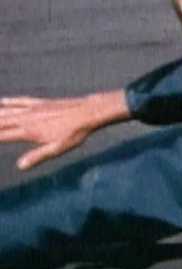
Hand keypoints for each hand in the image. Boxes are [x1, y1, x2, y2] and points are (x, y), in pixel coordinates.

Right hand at [0, 91, 129, 169]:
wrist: (87, 113)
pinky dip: (7, 102)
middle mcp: (25, 118)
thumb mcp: (58, 149)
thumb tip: (20, 167)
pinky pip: (18, 101)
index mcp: (27, 131)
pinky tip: (1, 102)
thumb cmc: (74, 134)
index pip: (0, 135)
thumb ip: (38, 156)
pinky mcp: (38, 103)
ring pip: (5, 111)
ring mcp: (31, 109)